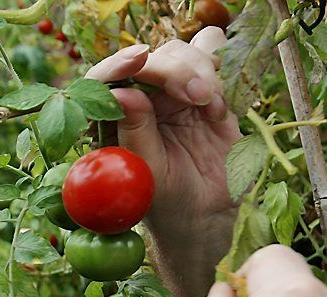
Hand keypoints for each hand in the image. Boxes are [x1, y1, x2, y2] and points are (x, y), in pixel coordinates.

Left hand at [86, 28, 242, 240]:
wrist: (203, 215)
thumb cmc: (164, 200)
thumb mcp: (147, 173)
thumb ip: (135, 133)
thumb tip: (120, 93)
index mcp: (113, 118)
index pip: (105, 77)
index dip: (119, 63)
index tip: (139, 59)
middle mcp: (140, 99)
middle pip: (153, 57)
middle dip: (174, 70)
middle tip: (196, 96)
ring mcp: (173, 93)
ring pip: (184, 51)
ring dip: (200, 70)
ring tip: (211, 108)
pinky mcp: (206, 93)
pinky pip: (214, 61)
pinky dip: (221, 76)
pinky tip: (219, 113)